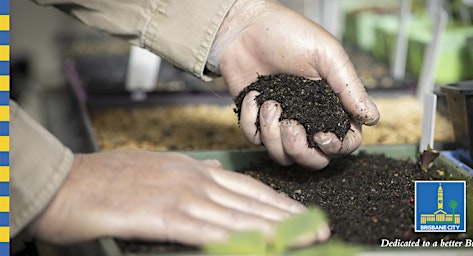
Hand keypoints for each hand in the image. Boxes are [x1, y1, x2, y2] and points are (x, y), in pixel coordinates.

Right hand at [31, 149, 329, 245]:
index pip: (244, 187)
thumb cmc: (106, 182)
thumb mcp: (155, 172)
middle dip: (288, 216)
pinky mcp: (162, 214)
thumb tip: (213, 179)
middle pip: (250, 200)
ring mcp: (179, 195)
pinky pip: (208, 229)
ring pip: (237, 215)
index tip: (300, 212)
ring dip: (275, 229)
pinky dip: (237, 237)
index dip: (276, 201)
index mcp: (191, 169)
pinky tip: (260, 245)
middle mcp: (192, 178)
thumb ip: (187, 178)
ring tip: (305, 238)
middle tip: (319, 228)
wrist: (65, 182)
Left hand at [209, 0, 379, 169]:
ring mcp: (282, 122)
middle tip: (290, 125)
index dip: (337, 147)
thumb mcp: (327, 55)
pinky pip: (256, 140)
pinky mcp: (257, 121)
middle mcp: (310, 119)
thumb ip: (349, 87)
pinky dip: (252, 121)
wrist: (244, 27)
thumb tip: (372, 118)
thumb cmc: (289, 34)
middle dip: (301, 150)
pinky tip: (254, 97)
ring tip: (270, 104)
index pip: (346, 142)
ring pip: (284, 157)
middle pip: (315, 160)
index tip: (321, 135)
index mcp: (332, 105)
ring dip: (274, 135)